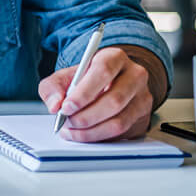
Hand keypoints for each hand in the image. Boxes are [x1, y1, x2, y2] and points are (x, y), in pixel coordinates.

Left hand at [38, 46, 155, 141]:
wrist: (104, 87)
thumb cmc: (84, 81)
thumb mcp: (62, 78)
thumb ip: (52, 88)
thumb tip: (55, 105)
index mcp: (114, 58)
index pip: (103, 71)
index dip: (84, 93)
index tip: (66, 107)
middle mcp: (134, 75)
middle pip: (114, 100)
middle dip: (85, 117)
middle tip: (67, 122)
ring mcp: (142, 97)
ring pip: (119, 121)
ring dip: (90, 131)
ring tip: (71, 130)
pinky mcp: (142, 117)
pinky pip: (122, 133)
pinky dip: (98, 137)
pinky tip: (84, 134)